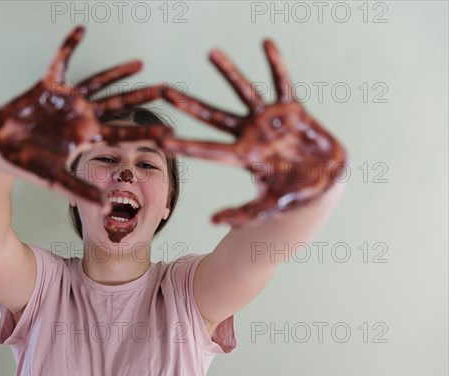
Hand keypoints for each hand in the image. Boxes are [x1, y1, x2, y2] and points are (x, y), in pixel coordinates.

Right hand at [0, 25, 170, 209]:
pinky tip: (81, 30)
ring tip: (141, 64)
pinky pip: (60, 62)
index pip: (123, 133)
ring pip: (98, 82)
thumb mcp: (56, 180)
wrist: (0, 150)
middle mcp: (82, 117)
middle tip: (168, 89)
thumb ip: (81, 191)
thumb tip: (107, 207)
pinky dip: (69, 46)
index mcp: (87, 137)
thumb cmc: (28, 166)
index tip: (170, 131)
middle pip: (119, 104)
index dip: (146, 132)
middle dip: (143, 96)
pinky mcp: (48, 87)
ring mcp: (67, 101)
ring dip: (118, 73)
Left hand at [161, 40, 347, 226]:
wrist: (326, 179)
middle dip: (189, 105)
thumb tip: (212, 221)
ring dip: (228, 73)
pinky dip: (277, 65)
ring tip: (211, 52)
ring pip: (244, 93)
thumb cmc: (295, 195)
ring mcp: (269, 120)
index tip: (159, 138)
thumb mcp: (269, 209)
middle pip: (214, 117)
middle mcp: (250, 134)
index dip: (184, 144)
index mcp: (243, 157)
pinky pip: (283, 83)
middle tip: (164, 91)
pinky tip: (266, 43)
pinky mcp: (291, 109)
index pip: (207, 150)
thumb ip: (242, 214)